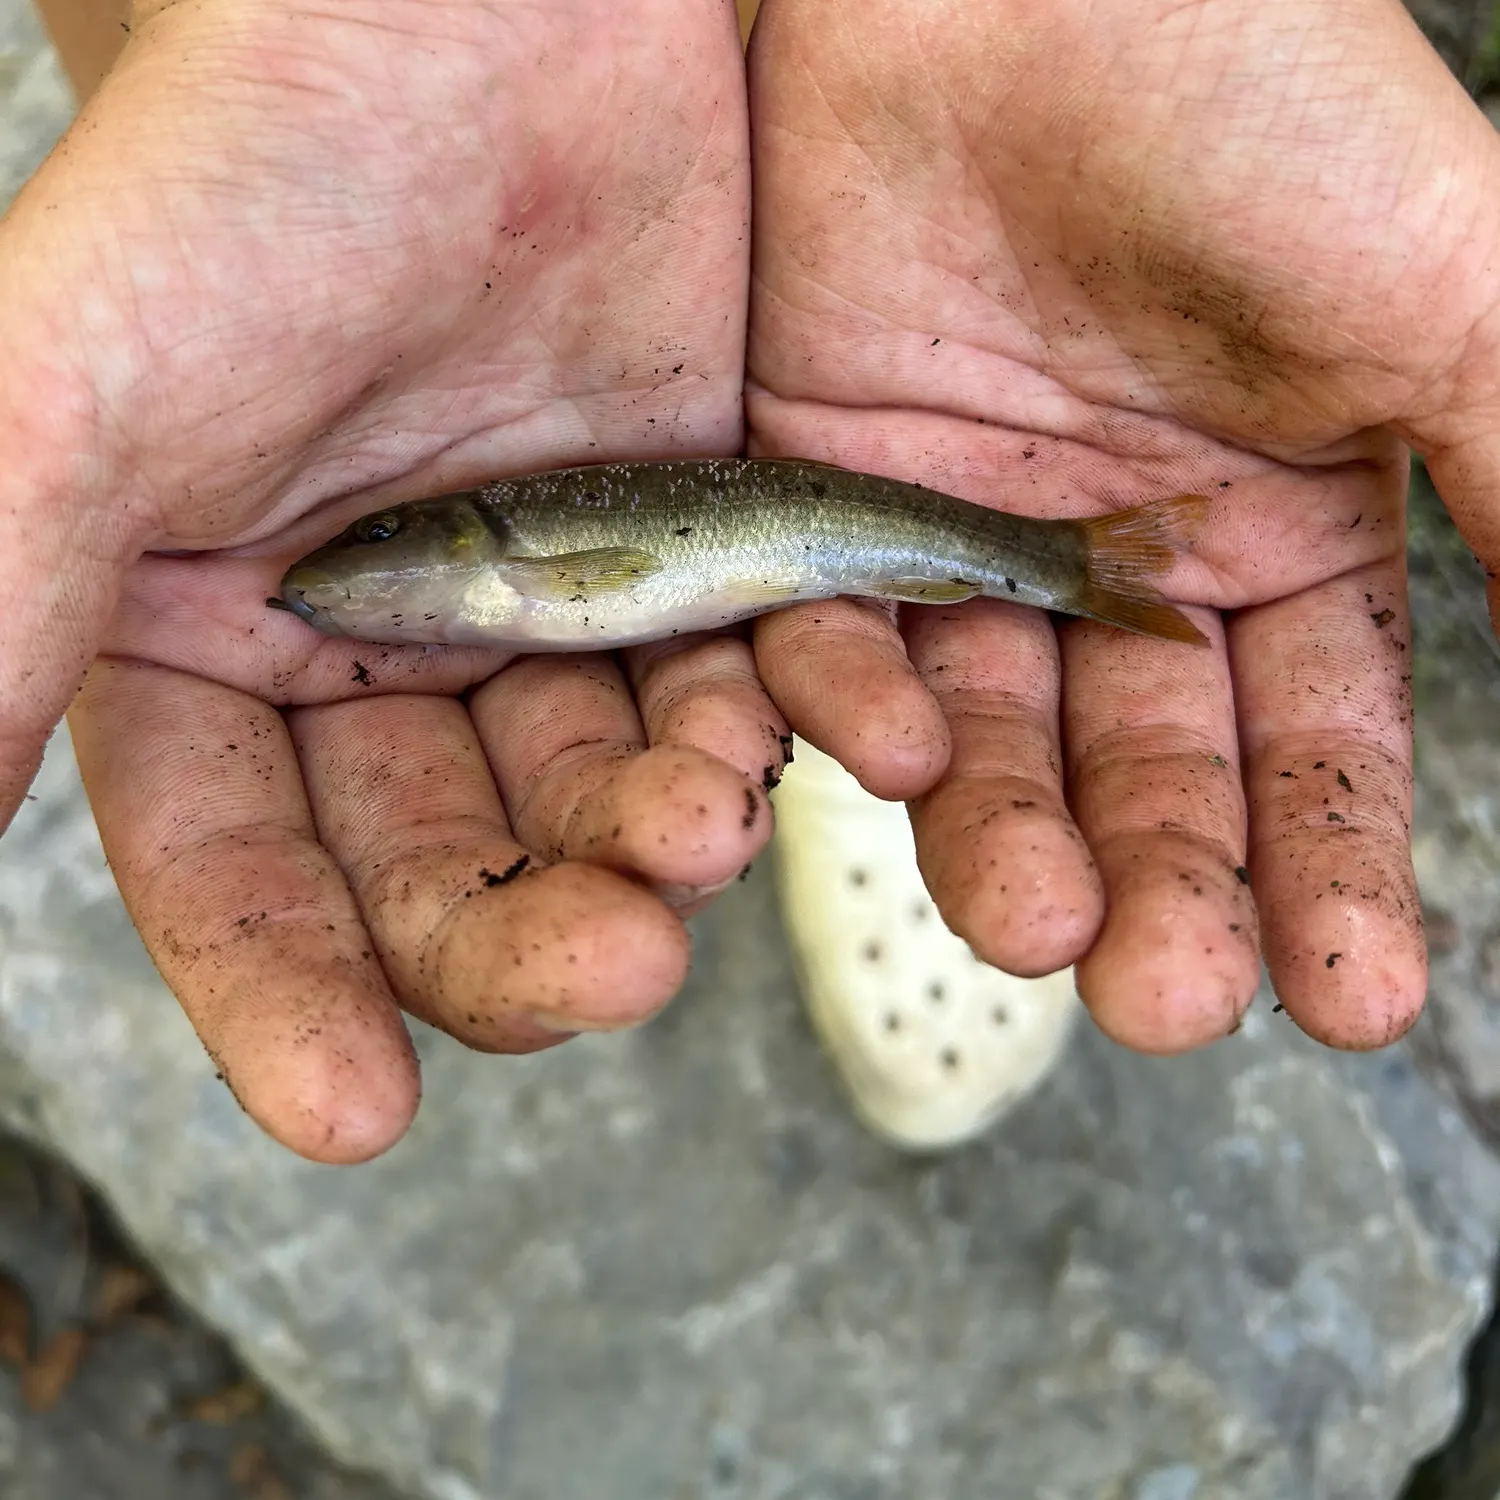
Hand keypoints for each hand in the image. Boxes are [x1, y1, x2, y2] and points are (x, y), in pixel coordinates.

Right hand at [1, 0, 774, 1160]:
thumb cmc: (247, 163)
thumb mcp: (74, 395)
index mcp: (212, 649)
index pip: (239, 875)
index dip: (286, 999)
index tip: (348, 1114)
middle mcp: (379, 655)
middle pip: (448, 860)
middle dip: (519, 934)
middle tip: (609, 972)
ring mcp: (542, 607)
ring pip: (604, 790)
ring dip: (659, 845)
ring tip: (702, 845)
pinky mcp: (681, 547)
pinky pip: (735, 676)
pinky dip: (775, 721)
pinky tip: (801, 740)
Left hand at [745, 0, 1499, 1051]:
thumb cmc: (1244, 87)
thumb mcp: (1443, 286)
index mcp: (1284, 536)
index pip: (1317, 747)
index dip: (1334, 873)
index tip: (1354, 999)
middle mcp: (1126, 568)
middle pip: (1145, 775)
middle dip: (1165, 888)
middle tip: (1164, 996)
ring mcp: (972, 545)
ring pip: (991, 737)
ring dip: (1011, 840)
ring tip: (1034, 929)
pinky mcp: (833, 507)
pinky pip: (842, 638)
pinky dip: (864, 705)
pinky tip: (902, 764)